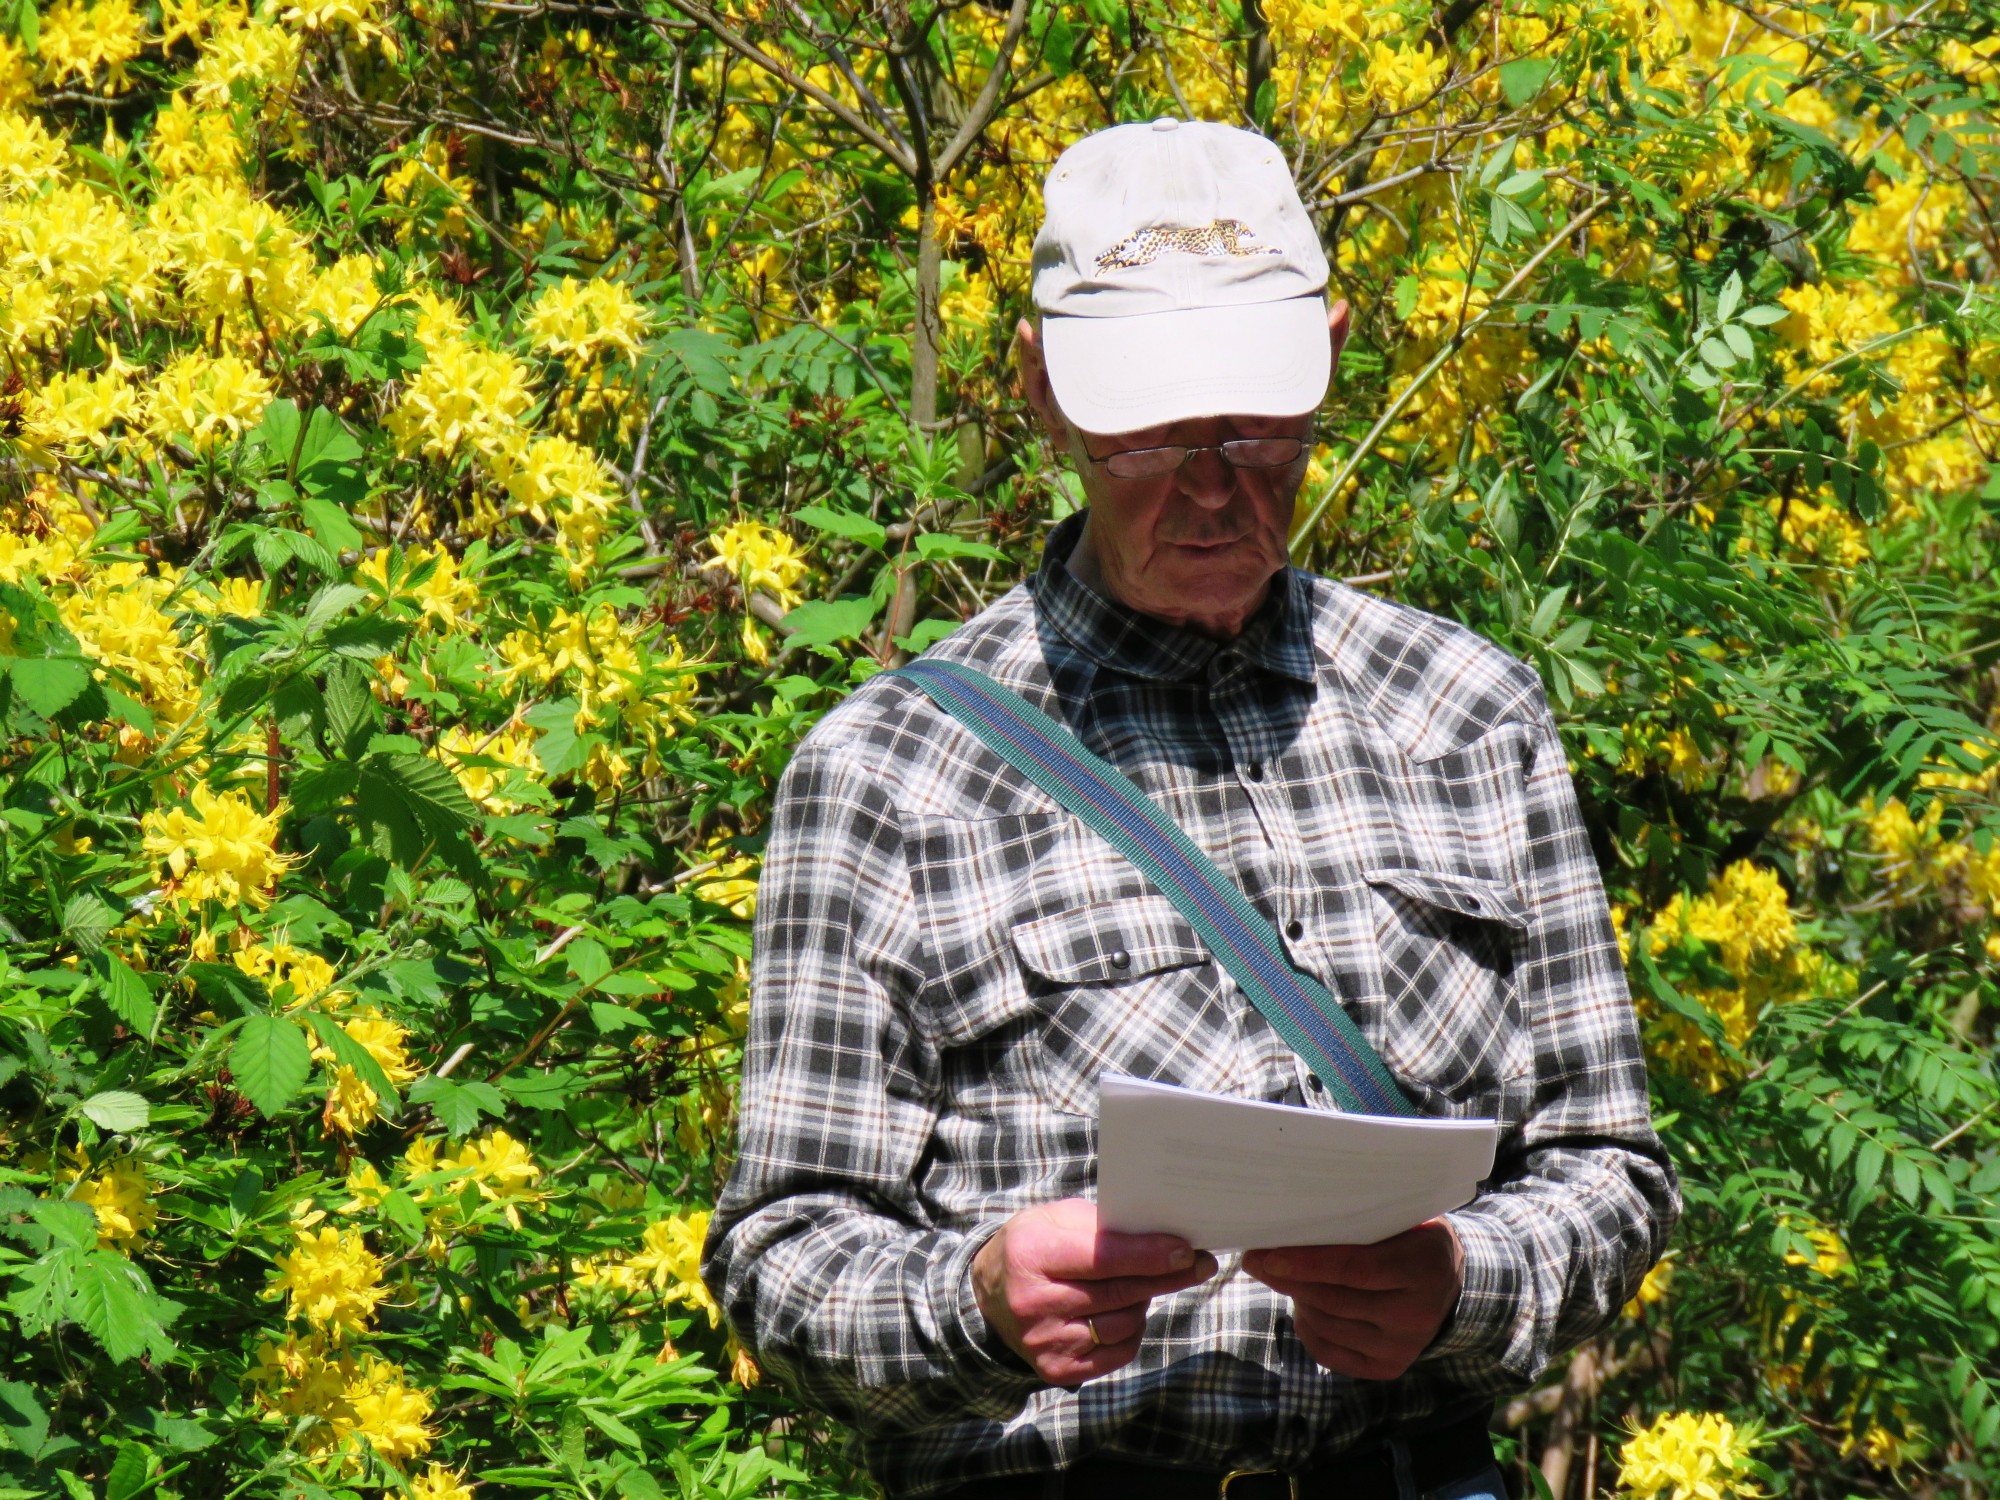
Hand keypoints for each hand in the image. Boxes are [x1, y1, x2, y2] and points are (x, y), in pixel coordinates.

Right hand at [971, 1198, 1218, 1385]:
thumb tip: (1159, 1235)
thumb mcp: (1054, 1219)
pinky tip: (1126, 1312)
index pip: (1103, 1258)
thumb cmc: (1032, 1248)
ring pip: (1122, 1324)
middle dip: (1164, 1277)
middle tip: (1196, 1264)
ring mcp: (1045, 1341)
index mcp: (1032, 1255)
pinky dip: (1131, 1331)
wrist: (988, 1297)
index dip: (1148, 1255)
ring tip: (1142, 1285)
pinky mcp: (1056, 1369)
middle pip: (1118, 1293)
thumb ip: (1101, 1225)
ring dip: (1143, 1302)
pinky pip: (1116, 1353)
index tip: (1184, 1250)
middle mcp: (1034, 1303)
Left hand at [1241, 1218, 1463, 1380]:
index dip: (1306, 1263)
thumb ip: (1360, 1219)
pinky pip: (1330, 1353)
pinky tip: (1303, 1306)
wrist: (1453, 1284)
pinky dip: (1307, 1328)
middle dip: (1288, 1280)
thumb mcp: (1400, 1218)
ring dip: (1297, 1300)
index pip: (1354, 1268)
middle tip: (1257, 1261)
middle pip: (1334, 1299)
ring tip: (1283, 1277)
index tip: (1268, 1256)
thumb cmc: (1413, 1238)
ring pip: (1327, 1325)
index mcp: (1424, 1267)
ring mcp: (1404, 1346)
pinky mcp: (1389, 1368)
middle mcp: (1417, 1314)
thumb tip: (1295, 1216)